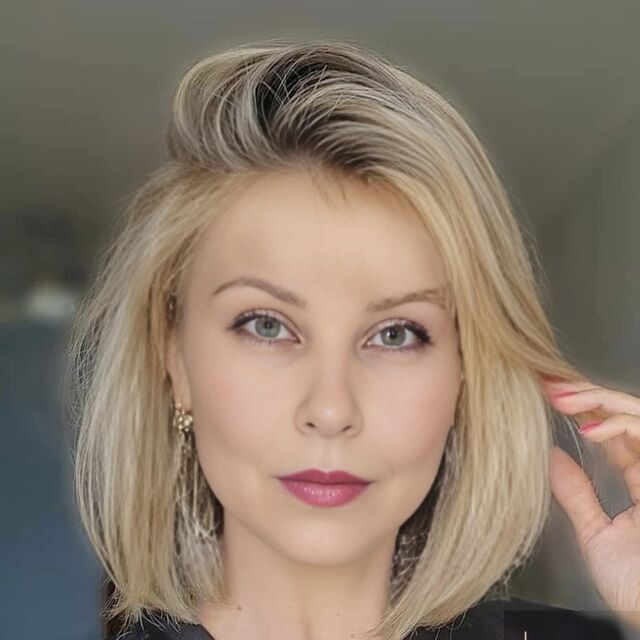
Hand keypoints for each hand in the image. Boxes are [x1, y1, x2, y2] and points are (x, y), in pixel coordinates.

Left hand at [542, 375, 639, 627]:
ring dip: (597, 399)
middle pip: (624, 414)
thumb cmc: (634, 586)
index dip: (581, 409)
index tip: (545, 393)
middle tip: (548, 383)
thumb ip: (577, 494)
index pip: (611, 431)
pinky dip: (619, 425)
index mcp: (639, 480)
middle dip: (585, 394)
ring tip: (560, 396)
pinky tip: (589, 427)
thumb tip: (548, 458)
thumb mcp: (597, 533)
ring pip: (637, 414)